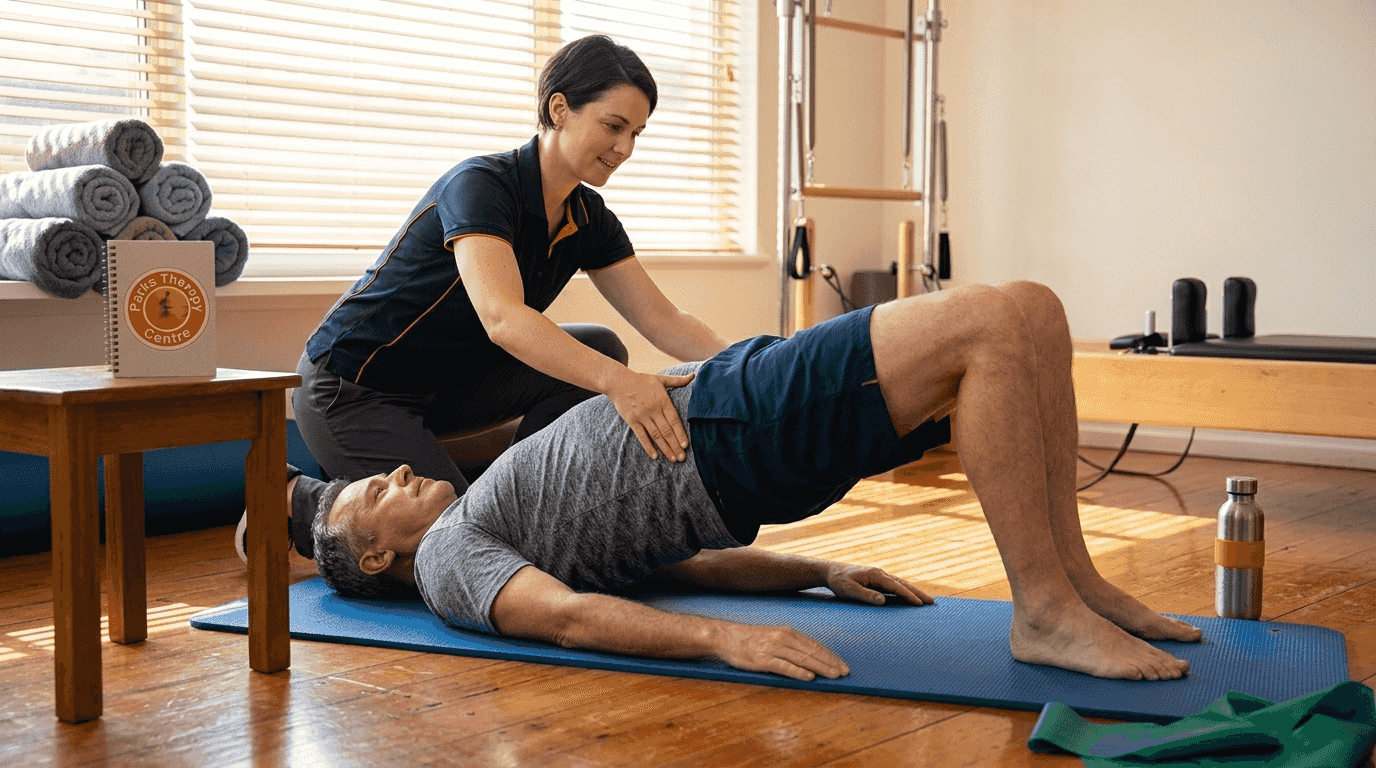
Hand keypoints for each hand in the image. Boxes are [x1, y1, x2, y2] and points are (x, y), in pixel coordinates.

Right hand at [607, 370, 694, 461]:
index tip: (686, 445)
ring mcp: (642, 416)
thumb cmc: (641, 380)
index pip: (674, 420)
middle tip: (683, 458)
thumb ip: (678, 380)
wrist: (618, 382)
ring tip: (673, 459)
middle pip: (667, 431)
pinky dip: (648, 447)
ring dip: (665, 449)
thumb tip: (694, 375)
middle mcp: (653, 409)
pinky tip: (654, 456)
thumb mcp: (660, 378)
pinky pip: (641, 436)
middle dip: (675, 445)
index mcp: (663, 400)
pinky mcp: (632, 420)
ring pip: (656, 436)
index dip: (680, 434)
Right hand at [711, 622, 848, 680]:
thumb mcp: (773, 636)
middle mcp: (783, 638)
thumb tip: (809, 658)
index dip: (830, 656)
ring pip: (802, 659)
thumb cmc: (750, 639)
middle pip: (812, 652)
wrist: (726, 637)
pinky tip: (809, 677)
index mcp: (788, 632)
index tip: (842, 664)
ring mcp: (773, 649)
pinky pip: (784, 666)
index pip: (815, 645)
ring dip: (821, 667)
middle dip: (831, 662)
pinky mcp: (763, 659)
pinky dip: (798, 671)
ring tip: (834, 675)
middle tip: (845, 672)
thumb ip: (790, 645)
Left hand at [825, 564, 932, 606]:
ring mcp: (880, 576)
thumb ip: (866, 595)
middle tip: (932, 602)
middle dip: (918, 593)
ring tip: (926, 600)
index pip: (896, 586)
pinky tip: (911, 597)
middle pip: (903, 584)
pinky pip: (895, 586)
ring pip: (901, 584)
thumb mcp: (849, 590)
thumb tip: (883, 601)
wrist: (831, 571)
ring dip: (914, 592)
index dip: (909, 595)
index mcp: (875, 575)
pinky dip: (905, 591)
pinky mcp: (877, 580)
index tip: (920, 603)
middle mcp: (880, 574)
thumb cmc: (839, 581)